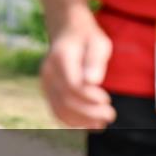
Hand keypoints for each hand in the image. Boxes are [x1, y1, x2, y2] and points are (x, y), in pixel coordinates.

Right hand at [40, 12, 115, 129]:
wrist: (67, 32)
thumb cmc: (88, 39)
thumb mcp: (98, 43)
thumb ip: (95, 61)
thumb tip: (93, 81)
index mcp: (60, 58)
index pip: (72, 86)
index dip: (90, 98)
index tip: (107, 99)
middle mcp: (48, 72)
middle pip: (66, 100)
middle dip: (89, 113)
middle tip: (110, 115)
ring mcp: (45, 82)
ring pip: (59, 109)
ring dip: (81, 121)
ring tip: (101, 124)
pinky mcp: (48, 90)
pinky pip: (56, 111)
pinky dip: (72, 122)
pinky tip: (88, 124)